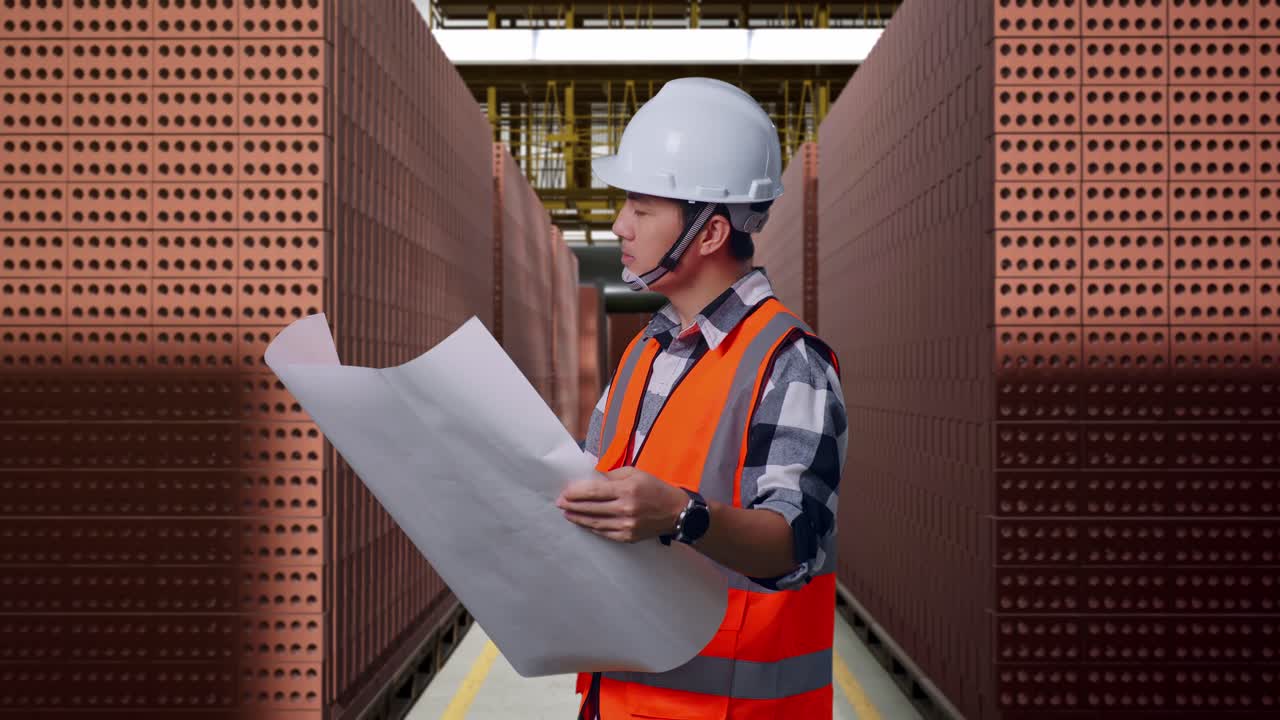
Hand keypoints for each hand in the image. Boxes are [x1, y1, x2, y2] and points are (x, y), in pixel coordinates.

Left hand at [555, 466, 689, 542]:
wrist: (676, 512)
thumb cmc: (655, 488)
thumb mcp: (636, 473)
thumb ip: (613, 475)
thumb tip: (592, 478)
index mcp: (627, 489)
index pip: (594, 491)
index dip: (576, 492)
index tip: (564, 492)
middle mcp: (625, 509)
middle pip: (591, 508)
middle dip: (572, 505)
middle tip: (559, 503)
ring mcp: (626, 525)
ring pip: (594, 522)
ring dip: (578, 518)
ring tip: (566, 514)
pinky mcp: (627, 537)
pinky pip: (604, 532)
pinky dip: (592, 528)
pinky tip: (584, 523)